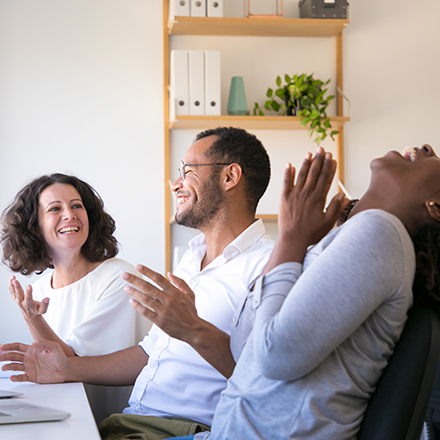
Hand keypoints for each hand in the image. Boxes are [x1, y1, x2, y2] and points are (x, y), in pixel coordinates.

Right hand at [0, 341, 67, 382]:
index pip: (18, 347)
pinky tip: (12, 377)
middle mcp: (29, 358)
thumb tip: (33, 343)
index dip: (9, 346)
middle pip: (13, 356)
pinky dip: (16, 377)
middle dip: (5, 356)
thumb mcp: (54, 347)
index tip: (2, 347)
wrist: (65, 370)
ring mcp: (29, 367)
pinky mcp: (31, 376)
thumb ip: (44, 343)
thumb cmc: (60, 357)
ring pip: (15, 367)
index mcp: (33, 350)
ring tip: (4, 368)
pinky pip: (21, 377)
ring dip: (8, 366)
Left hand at [9, 276, 48, 320]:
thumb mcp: (42, 310)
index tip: (29, 286)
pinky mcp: (15, 298)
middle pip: (19, 294)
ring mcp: (17, 300)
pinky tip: (11, 280)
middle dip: (17, 287)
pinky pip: (12, 292)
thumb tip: (47, 299)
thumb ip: (45, 305)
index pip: (29, 298)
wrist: (29, 315)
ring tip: (12, 278)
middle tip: (15, 281)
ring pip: (14, 292)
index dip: (29, 292)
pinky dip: (10, 286)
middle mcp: (22, 302)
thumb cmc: (36, 311)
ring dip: (12, 285)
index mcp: (29, 305)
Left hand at [123, 266, 200, 343]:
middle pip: (148, 287)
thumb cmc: (190, 311)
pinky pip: (146, 312)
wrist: (193, 329)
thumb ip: (180, 282)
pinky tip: (132, 301)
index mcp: (174, 292)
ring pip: (145, 299)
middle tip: (125, 275)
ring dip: (134, 292)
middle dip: (135, 280)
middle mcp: (168, 300)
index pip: (158, 278)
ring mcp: (163, 310)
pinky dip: (138, 306)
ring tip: (126, 287)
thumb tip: (169, 274)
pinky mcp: (159, 321)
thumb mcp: (190, 294)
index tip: (138, 267)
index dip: (147, 271)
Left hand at [263, 147, 347, 272]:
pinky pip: (286, 182)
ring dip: (306, 163)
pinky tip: (289, 164)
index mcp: (318, 199)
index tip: (332, 158)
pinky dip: (287, 173)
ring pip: (301, 175)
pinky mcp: (284, 198)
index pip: (326, 179)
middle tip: (322, 149)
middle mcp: (307, 194)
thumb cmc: (311, 233)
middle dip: (319, 160)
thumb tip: (342, 195)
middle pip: (315, 173)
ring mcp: (295, 194)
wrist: (292, 239)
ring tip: (310, 153)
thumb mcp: (328, 222)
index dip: (329, 167)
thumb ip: (335, 208)